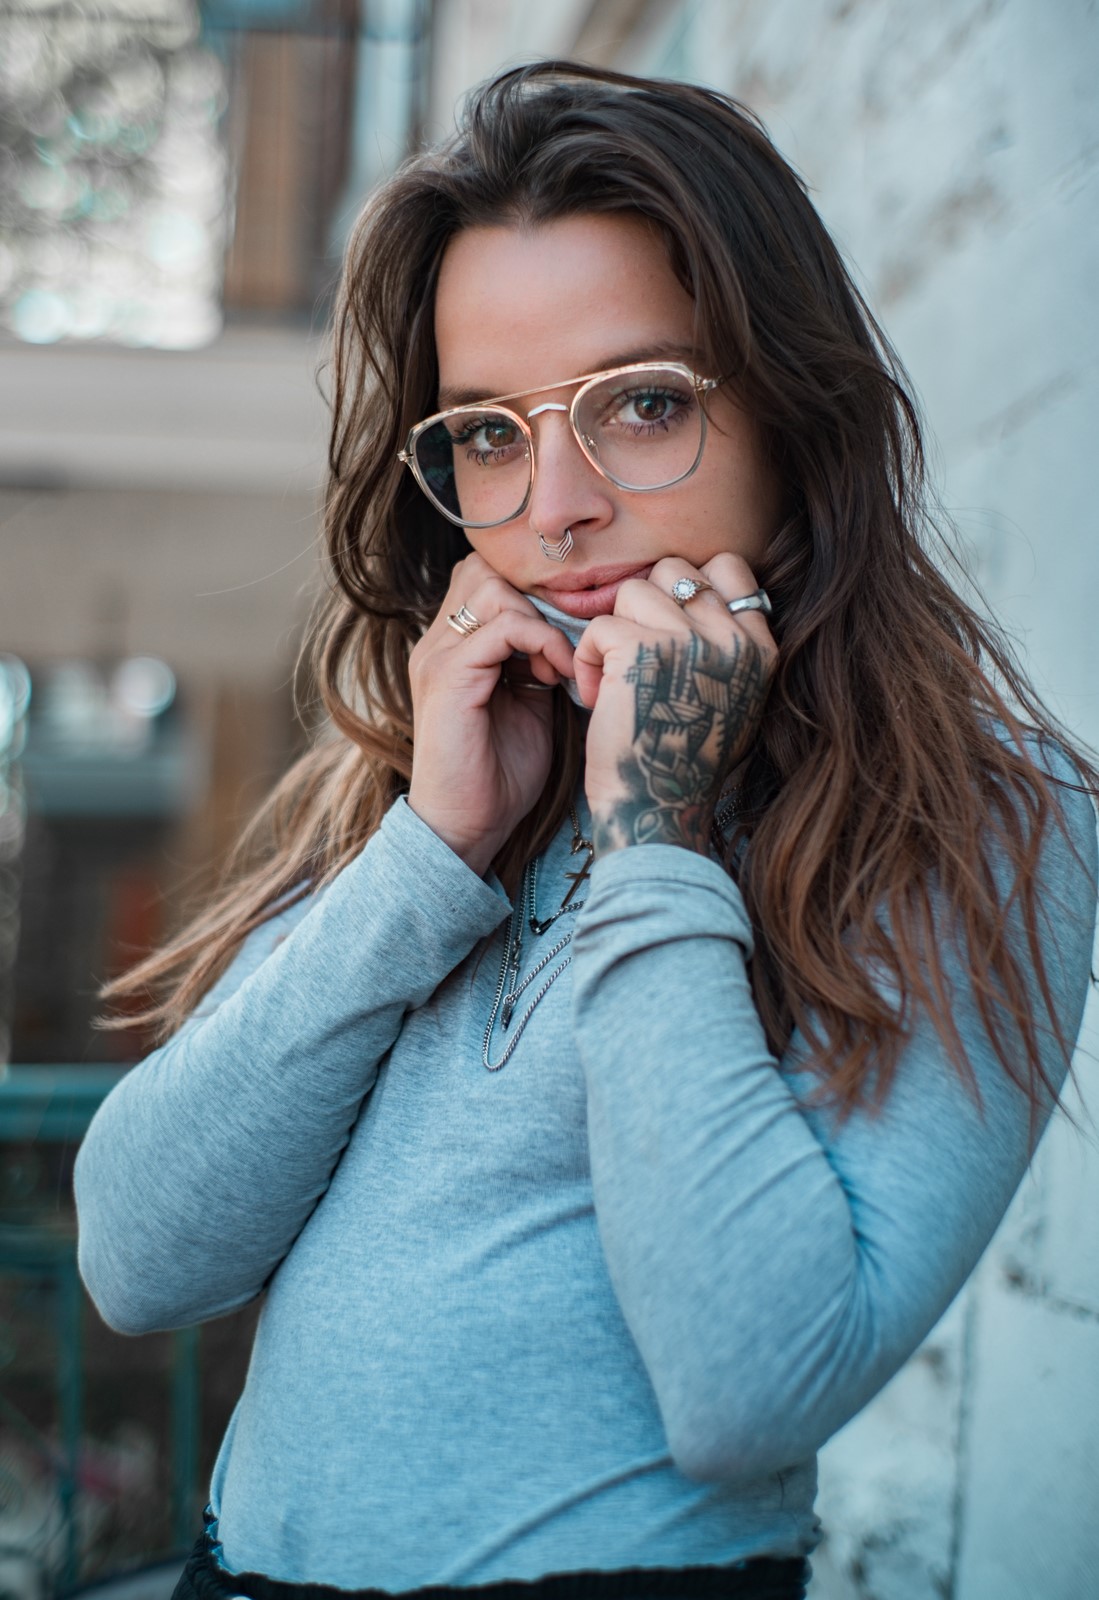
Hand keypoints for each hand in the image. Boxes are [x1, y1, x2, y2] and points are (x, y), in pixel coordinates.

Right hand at [407, 554, 575, 875]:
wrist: (466, 827)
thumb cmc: (499, 776)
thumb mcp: (528, 705)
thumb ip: (538, 663)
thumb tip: (573, 633)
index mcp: (451, 647)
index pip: (486, 578)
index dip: (534, 593)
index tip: (569, 635)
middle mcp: (437, 643)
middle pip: (484, 569)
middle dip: (537, 597)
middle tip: (567, 641)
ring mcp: (437, 656)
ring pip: (492, 588)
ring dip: (541, 619)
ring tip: (561, 663)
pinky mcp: (448, 676)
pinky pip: (502, 627)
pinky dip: (541, 642)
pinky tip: (557, 674)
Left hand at [573, 554, 776, 856]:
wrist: (658, 814)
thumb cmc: (683, 765)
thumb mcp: (731, 700)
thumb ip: (722, 647)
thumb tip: (693, 596)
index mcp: (760, 649)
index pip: (729, 569)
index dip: (687, 590)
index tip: (666, 633)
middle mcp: (732, 638)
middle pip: (675, 571)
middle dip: (643, 608)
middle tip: (635, 659)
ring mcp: (689, 640)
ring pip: (633, 592)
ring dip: (612, 634)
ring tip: (613, 683)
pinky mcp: (642, 650)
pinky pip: (600, 626)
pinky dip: (587, 661)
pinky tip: (597, 699)